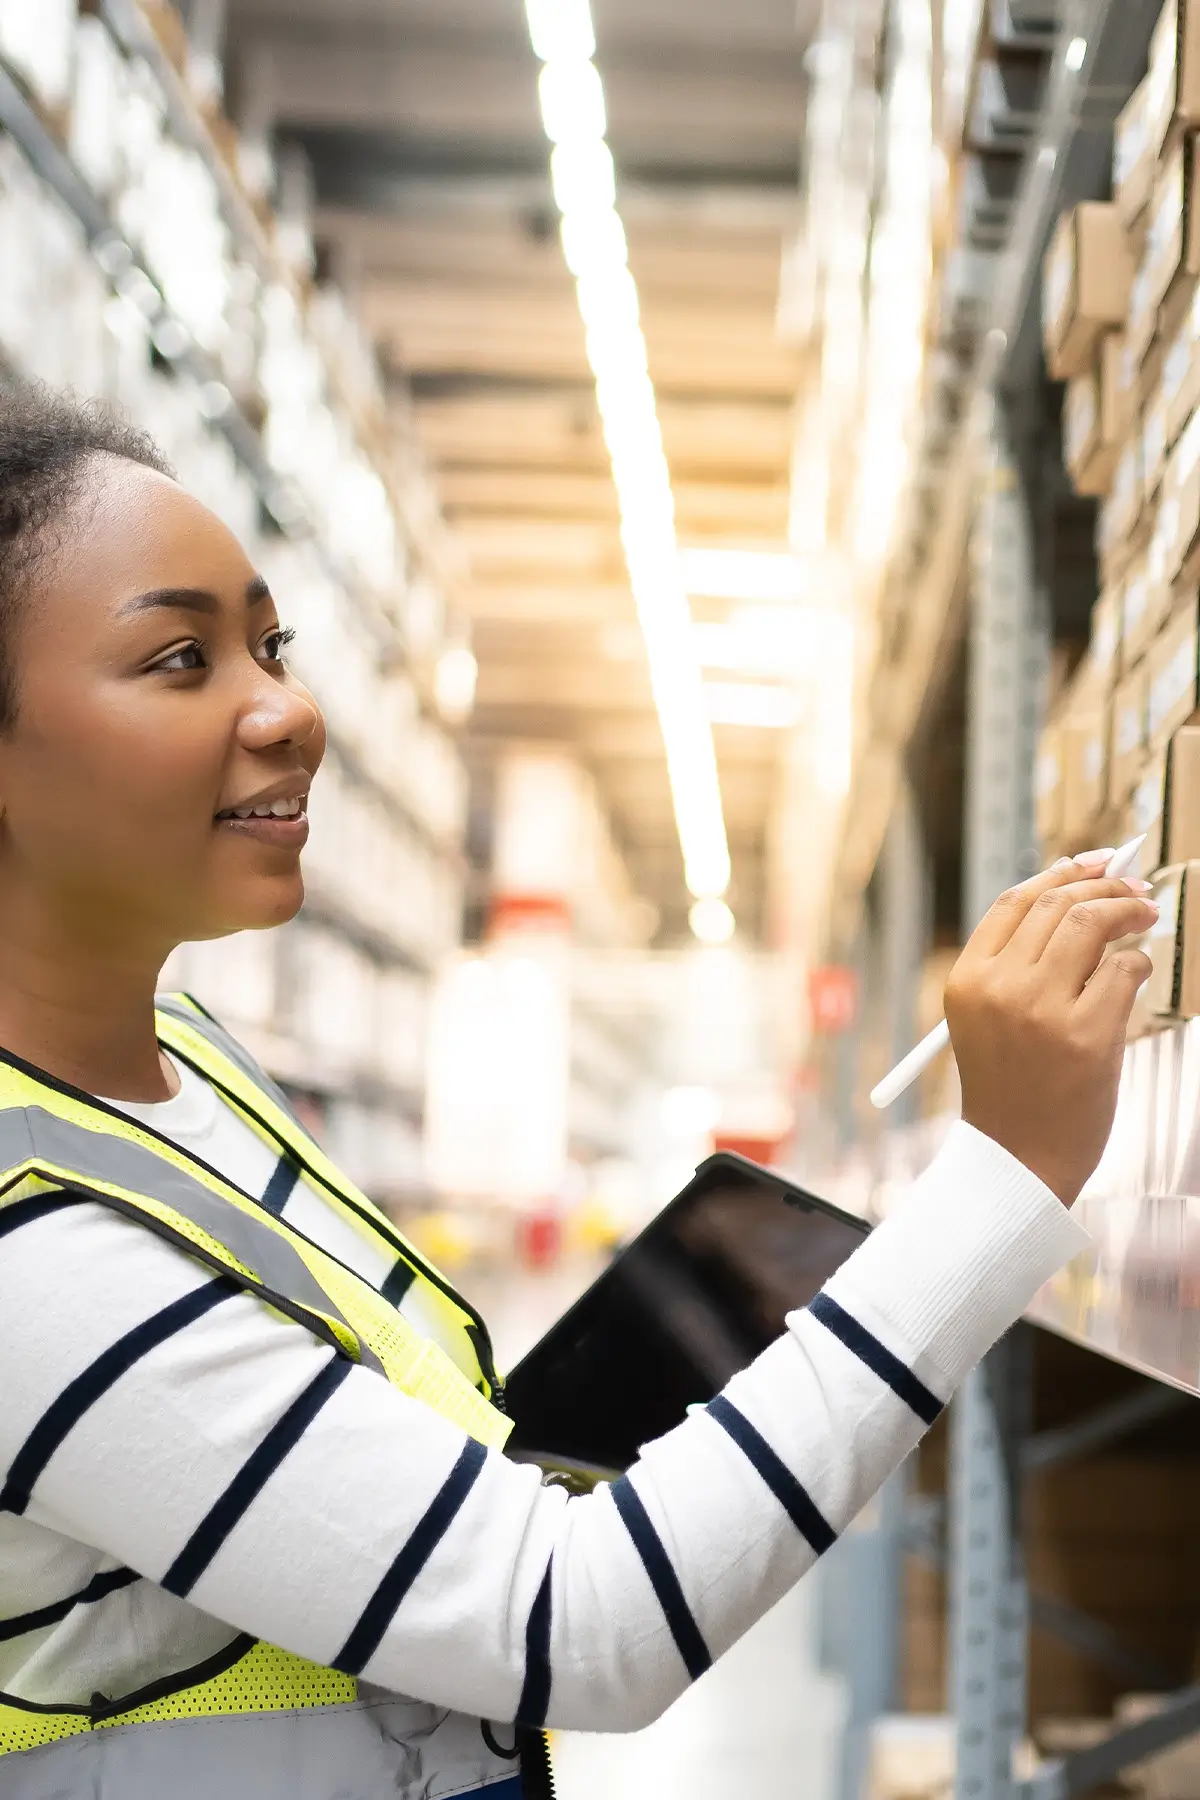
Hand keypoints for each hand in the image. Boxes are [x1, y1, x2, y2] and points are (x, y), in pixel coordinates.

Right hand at [943, 855, 1156, 1205]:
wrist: (1017, 1161)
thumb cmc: (1011, 1089)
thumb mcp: (988, 1019)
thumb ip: (1019, 963)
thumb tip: (1077, 894)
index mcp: (967, 980)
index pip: (1015, 902)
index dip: (1060, 874)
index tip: (1095, 862)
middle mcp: (999, 988)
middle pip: (1057, 904)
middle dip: (1104, 885)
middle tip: (1135, 891)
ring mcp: (1042, 1011)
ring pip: (1092, 925)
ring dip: (1128, 911)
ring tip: (1146, 916)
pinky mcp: (1086, 1036)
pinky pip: (1125, 972)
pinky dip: (1139, 965)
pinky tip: (1136, 975)